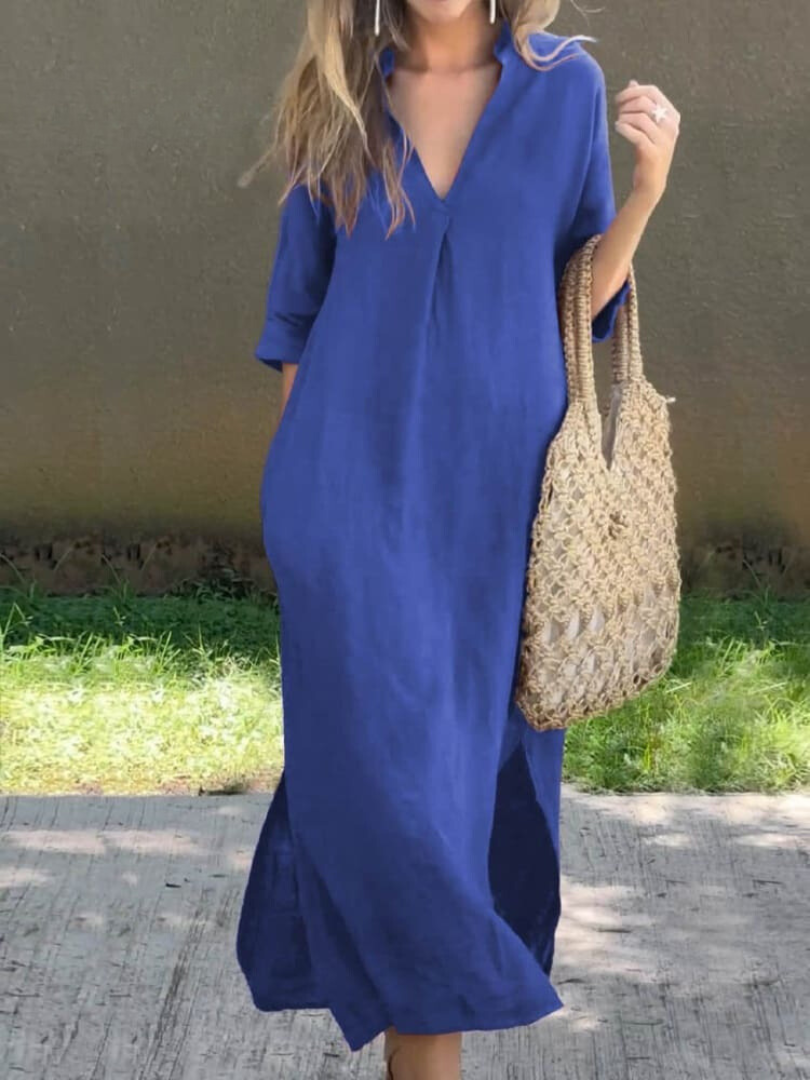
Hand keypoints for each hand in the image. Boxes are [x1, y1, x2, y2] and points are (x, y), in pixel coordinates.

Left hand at [613, 79, 679, 209]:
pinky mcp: (652, 153)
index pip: (653, 92)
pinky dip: (623, 128)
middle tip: (617, 112)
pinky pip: (636, 134)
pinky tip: (617, 128)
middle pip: (645, 102)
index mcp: (672, 116)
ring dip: (624, 117)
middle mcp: (671, 126)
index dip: (633, 91)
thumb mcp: (648, 125)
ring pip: (639, 117)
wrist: (651, 182)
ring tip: (618, 122)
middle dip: (626, 104)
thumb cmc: (647, 151)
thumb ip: (642, 104)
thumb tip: (632, 82)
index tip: (619, 99)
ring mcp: (663, 140)